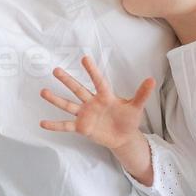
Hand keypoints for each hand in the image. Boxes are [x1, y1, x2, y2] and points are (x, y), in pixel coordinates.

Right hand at [40, 55, 154, 152]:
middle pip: (78, 89)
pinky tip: (42, 123)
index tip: (84, 58)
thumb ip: (142, 94)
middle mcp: (91, 102)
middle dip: (67, 80)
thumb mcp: (136, 107)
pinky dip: (55, 125)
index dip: (91, 70)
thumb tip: (152, 80)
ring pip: (68, 105)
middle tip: (56, 70)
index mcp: (105, 96)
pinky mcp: (81, 127)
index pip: (97, 81)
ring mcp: (85, 114)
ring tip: (43, 91)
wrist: (123, 137)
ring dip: (56, 99)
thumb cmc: (128, 119)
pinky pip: (66, 126)